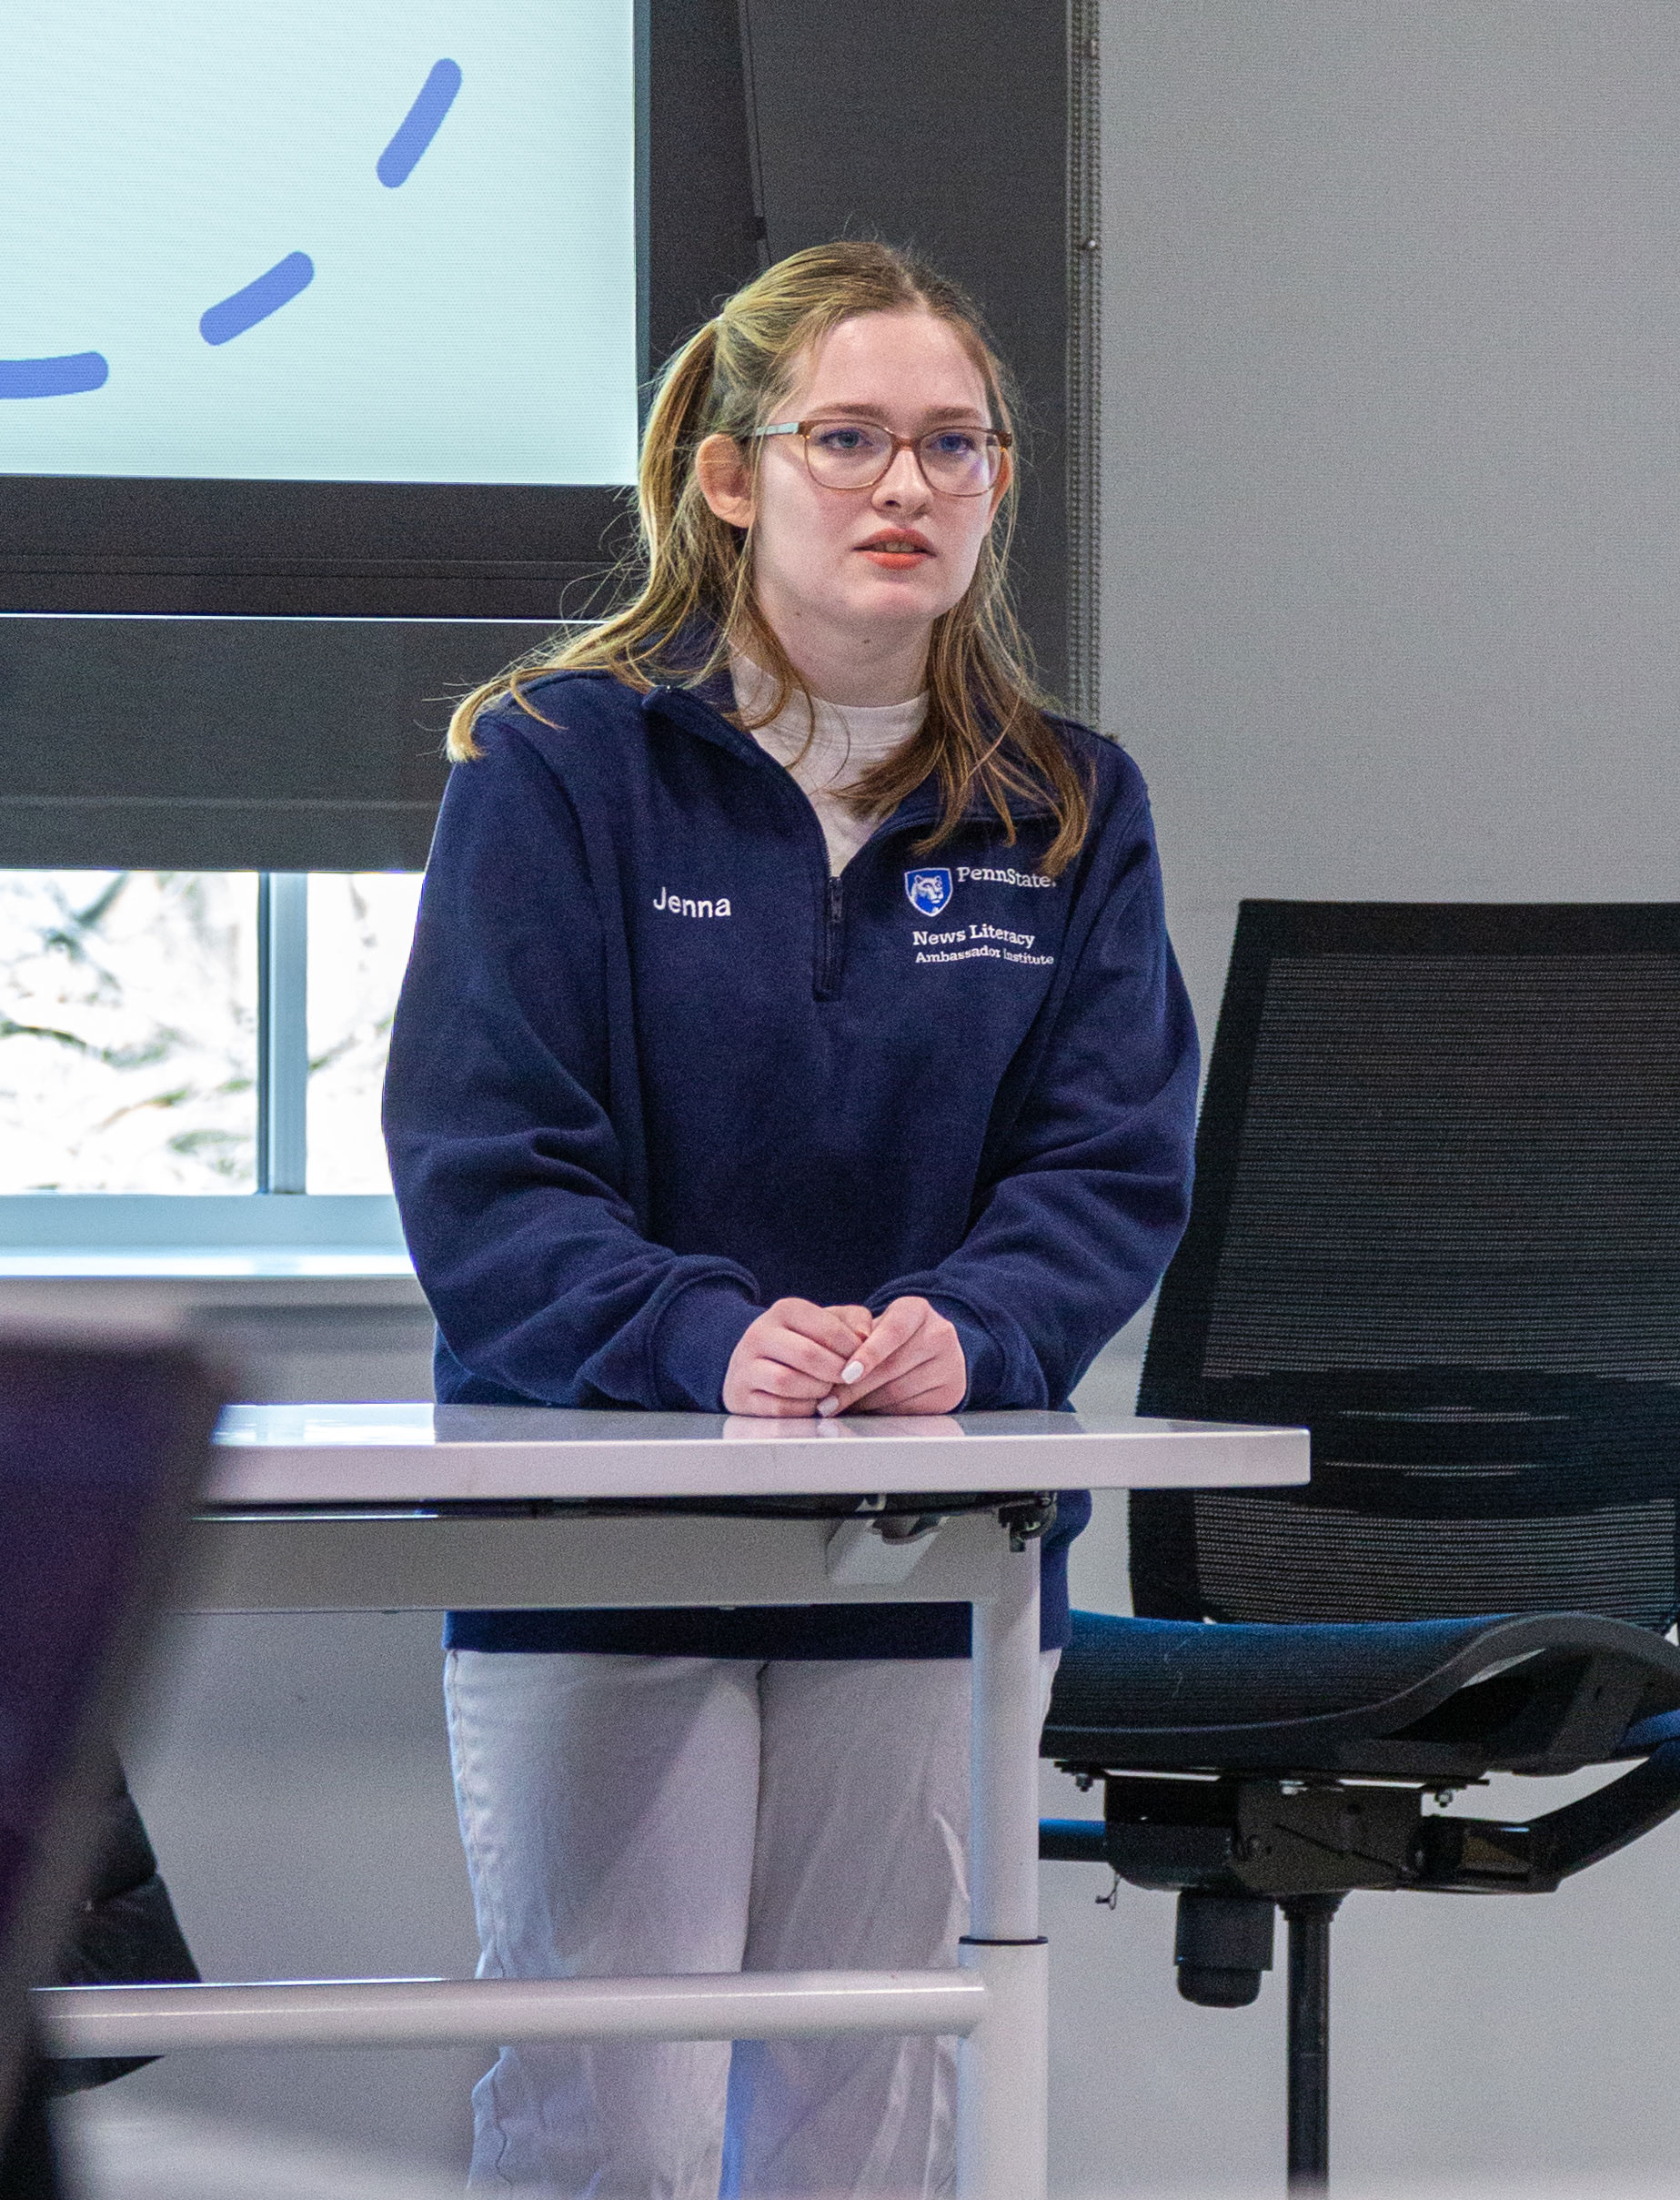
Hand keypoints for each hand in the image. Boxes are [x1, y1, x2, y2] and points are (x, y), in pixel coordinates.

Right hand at [723, 1299, 872, 1416]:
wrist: (756, 1365)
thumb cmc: (803, 1343)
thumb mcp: (827, 1323)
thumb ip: (853, 1321)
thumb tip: (865, 1337)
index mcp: (784, 1310)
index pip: (827, 1328)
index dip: (852, 1349)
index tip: (862, 1361)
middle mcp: (759, 1333)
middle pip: (807, 1355)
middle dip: (836, 1372)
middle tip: (849, 1379)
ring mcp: (745, 1366)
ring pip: (787, 1381)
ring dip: (817, 1391)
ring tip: (828, 1390)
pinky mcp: (741, 1396)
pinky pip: (778, 1408)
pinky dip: (802, 1409)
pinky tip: (811, 1403)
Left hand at [817, 1296, 965, 1415]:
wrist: (922, 1351)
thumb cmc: (882, 1337)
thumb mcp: (867, 1324)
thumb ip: (847, 1333)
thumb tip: (828, 1361)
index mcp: (917, 1310)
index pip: (893, 1330)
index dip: (869, 1353)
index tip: (847, 1373)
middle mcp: (940, 1333)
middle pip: (892, 1367)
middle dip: (854, 1388)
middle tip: (826, 1403)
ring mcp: (950, 1364)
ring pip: (898, 1392)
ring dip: (864, 1404)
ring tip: (840, 1407)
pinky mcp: (951, 1392)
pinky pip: (909, 1409)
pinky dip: (882, 1413)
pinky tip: (867, 1411)